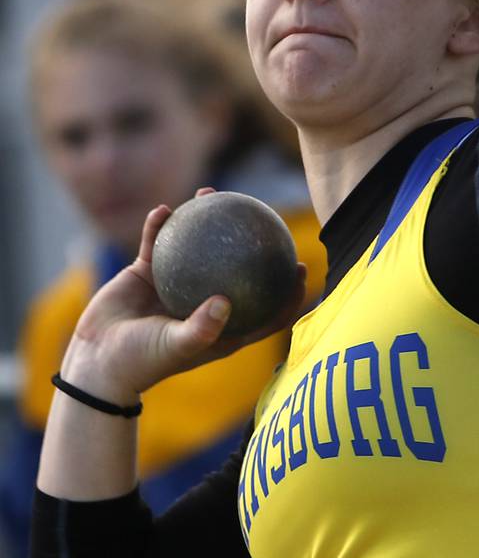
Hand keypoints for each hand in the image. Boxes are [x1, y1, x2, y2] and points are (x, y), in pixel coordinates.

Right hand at [63, 195, 306, 400]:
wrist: (98, 360)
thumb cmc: (142, 362)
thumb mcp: (175, 348)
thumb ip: (201, 328)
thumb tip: (226, 301)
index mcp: (221, 325)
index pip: (266, 309)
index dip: (287, 292)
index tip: (300, 266)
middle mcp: (203, 301)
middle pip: (236, 267)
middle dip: (250, 242)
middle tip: (264, 217)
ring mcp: (176, 285)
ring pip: (196, 245)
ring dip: (203, 219)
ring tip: (210, 195)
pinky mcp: (146, 273)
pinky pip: (156, 243)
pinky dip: (159, 226)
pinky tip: (162, 209)